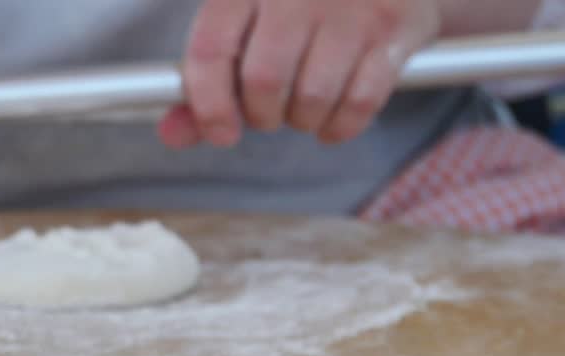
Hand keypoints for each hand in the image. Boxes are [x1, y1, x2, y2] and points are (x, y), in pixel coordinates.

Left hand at [160, 0, 440, 148]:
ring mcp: (349, 8)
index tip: (221, 132)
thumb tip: (172, 133)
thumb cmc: (305, 3)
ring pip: (312, 96)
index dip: (208, 103)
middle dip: (262, 115)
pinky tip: (334, 119)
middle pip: (263, 80)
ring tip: (305, 107)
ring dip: (304, 121)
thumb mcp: (250, 21)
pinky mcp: (392, 30)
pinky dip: (341, 126)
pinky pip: (359, 103)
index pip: (211, 47)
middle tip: (270, 112)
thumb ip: (209, 78)